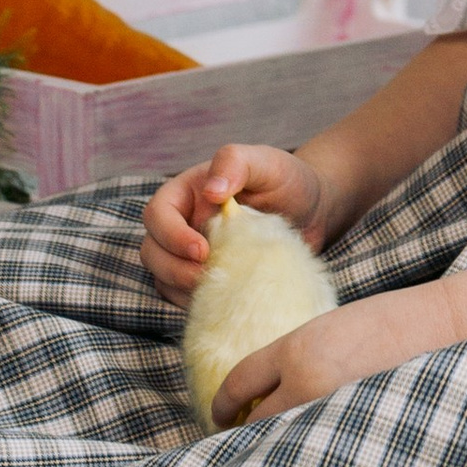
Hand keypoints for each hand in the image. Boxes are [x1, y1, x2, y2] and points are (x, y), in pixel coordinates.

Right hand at [140, 143, 337, 303]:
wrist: (313, 212)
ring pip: (163, 278)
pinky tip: (224, 301)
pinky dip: (197, 303)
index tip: (203, 250)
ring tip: (218, 290)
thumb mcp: (267, 162)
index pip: (158, 214)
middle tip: (207, 276)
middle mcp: (183, 224)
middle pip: (153, 251)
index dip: (171, 235)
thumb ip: (236, 163)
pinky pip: (185, 297)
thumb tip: (211, 191)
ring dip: (182, 289)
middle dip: (173, 268)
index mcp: (189, 193)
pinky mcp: (205, 278)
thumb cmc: (288, 181)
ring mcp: (190, 255)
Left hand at [213, 279, 462, 429]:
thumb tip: (264, 394)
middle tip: (244, 436)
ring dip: (275, 445)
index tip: (220, 412)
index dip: (222, 403)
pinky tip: (315, 452)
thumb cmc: (391, 321)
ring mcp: (332, 413)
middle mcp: (307, 383)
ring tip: (277, 448)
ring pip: (282, 442)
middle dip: (245, 431)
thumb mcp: (333, 326)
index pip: (239, 383)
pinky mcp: (356, 437)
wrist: (447, 329)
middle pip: (254, 422)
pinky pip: (317, 452)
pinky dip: (309, 453)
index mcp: (299, 349)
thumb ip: (296, 357)